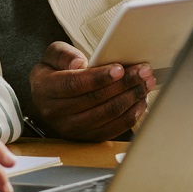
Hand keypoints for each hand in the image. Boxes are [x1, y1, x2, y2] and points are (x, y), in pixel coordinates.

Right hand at [27, 41, 153, 141]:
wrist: (48, 101)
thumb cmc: (54, 74)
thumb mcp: (50, 57)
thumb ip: (61, 54)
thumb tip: (77, 62)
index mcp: (45, 90)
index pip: (74, 84)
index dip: (98, 77)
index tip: (119, 69)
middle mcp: (57, 113)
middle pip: (96, 99)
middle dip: (124, 84)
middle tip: (144, 71)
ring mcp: (73, 129)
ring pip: (109, 113)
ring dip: (132, 97)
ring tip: (147, 82)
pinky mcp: (89, 137)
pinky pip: (115, 128)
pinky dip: (132, 113)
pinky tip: (141, 99)